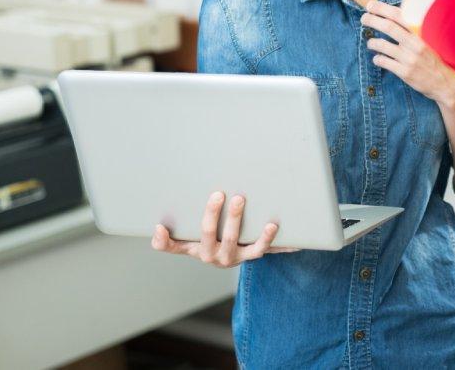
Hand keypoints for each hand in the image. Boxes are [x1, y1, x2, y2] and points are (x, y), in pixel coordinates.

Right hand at [150, 192, 296, 267]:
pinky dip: (284, 246)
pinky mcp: (255, 255)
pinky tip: (298, 242)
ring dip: (263, 237)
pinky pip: (271, 252)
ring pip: (253, 249)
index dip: (181, 233)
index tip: (166, 225)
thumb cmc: (202, 242)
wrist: (221, 258)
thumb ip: (168, 241)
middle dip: (230, 218)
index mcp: (201, 251)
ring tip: (271, 224)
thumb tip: (157, 230)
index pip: (194, 238)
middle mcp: (221, 257)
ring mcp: (240, 257)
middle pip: (226, 237)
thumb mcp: (184, 242)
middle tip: (233, 196)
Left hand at [361, 0, 454, 107]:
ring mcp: (410, 59)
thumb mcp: (430, 42)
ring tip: (370, 42)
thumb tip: (396, 17)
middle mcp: (416, 44)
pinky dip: (377, 59)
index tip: (370, 5)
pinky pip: (384, 62)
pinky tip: (378, 58)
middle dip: (372, 20)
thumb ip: (415, 31)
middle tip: (363, 18)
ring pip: (383, 45)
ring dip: (372, 42)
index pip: (399, 15)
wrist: (445, 84)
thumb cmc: (435, 61)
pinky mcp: (405, 73)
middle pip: (388, 27)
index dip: (382, 8)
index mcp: (422, 34)